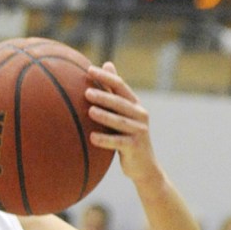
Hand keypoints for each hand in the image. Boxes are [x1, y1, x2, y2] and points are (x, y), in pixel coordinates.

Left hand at [85, 63, 160, 186]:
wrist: (144, 166)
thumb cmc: (127, 137)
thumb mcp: (123, 113)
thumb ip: (115, 92)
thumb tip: (106, 64)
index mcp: (135, 105)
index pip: (120, 86)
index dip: (106, 77)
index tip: (89, 70)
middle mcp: (140, 115)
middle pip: (120, 103)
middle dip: (103, 97)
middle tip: (86, 92)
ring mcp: (139, 131)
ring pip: (119, 122)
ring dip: (104, 116)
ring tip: (89, 111)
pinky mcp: (135, 147)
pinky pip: (118, 143)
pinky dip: (105, 140)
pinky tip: (92, 138)